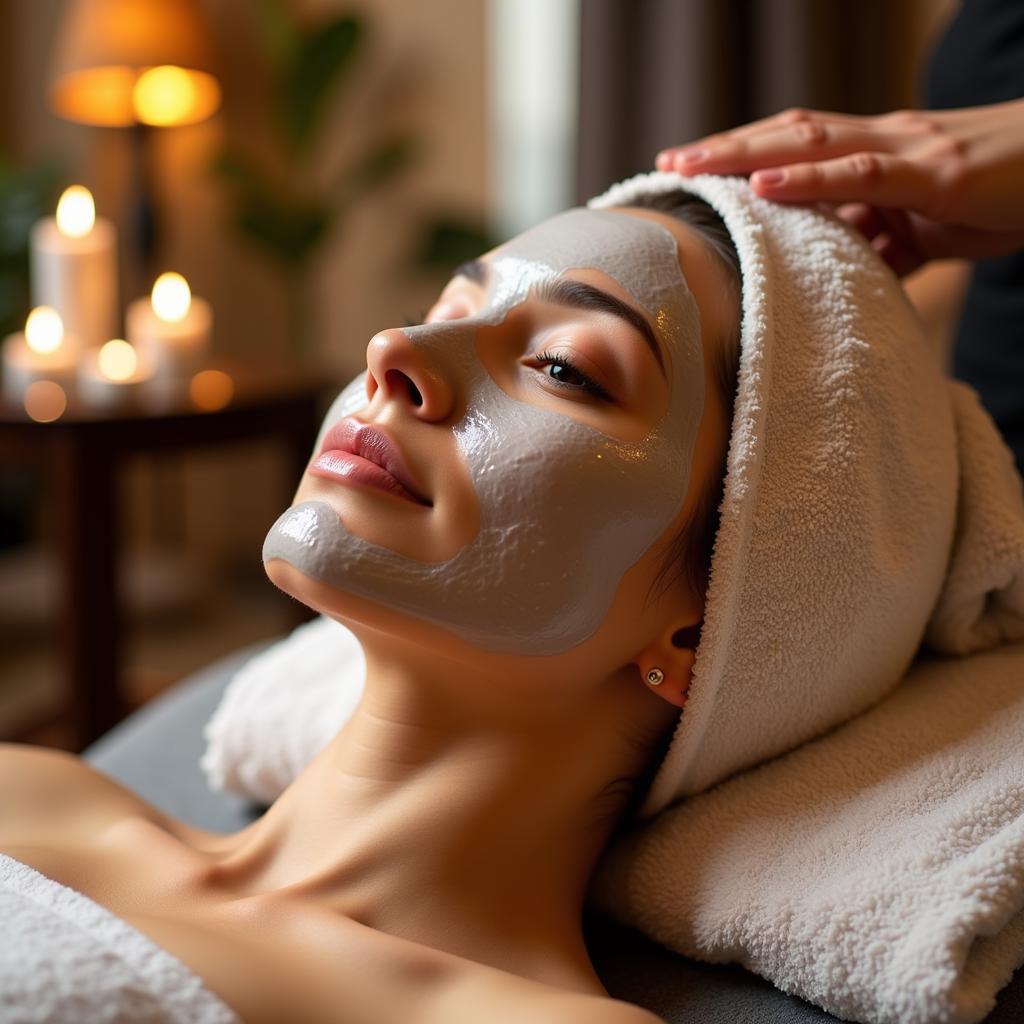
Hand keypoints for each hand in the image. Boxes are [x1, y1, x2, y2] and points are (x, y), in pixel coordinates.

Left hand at [655, 100, 1023, 276]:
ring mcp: (907, 153)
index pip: (797, 147)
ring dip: (746, 154)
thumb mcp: (927, 229)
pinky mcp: (936, 176)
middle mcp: (881, 144)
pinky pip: (865, 174)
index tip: (691, 170)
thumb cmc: (999, 194)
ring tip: (692, 165)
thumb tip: (844, 278)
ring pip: (812, 144)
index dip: (743, 154)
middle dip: (725, 149)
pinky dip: (812, 180)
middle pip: (788, 137)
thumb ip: (882, 246)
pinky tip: (766, 184)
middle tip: (668, 162)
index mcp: (876, 156)